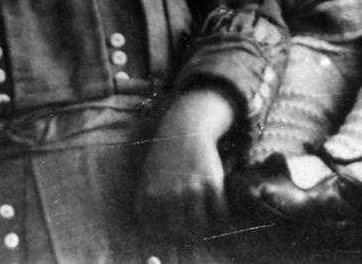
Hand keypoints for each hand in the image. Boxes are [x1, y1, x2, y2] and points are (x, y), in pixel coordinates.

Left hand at [135, 89, 233, 238]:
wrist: (187, 126)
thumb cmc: (165, 152)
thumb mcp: (146, 173)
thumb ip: (142, 199)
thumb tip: (141, 224)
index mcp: (153, 195)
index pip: (159, 231)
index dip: (166, 235)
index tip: (172, 233)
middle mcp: (173, 194)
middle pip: (180, 232)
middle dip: (185, 234)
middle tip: (189, 230)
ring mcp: (194, 189)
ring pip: (200, 226)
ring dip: (202, 227)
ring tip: (202, 223)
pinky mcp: (213, 182)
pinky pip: (219, 212)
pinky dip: (220, 217)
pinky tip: (217, 213)